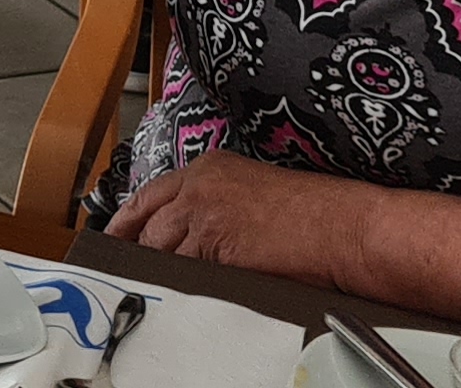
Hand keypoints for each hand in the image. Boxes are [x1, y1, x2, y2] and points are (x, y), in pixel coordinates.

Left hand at [106, 150, 372, 284]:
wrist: (346, 229)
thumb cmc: (318, 215)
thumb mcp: (255, 192)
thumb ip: (219, 204)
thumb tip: (196, 232)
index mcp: (209, 169)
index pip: (151, 193)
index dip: (127, 218)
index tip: (115, 234)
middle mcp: (200, 187)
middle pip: (147, 221)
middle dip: (133, 246)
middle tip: (123, 267)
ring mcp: (204, 215)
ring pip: (160, 248)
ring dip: (156, 268)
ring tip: (152, 285)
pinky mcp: (216, 246)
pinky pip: (183, 269)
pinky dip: (177, 282)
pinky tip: (175, 293)